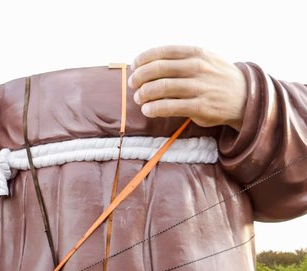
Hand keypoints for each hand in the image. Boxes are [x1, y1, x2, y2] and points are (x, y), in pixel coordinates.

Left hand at [129, 45, 246, 130]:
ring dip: (143, 94)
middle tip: (133, 85)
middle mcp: (198, 67)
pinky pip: (170, 107)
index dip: (142, 59)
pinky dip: (154, 108)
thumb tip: (145, 64)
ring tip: (139, 98)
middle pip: (157, 70)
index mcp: (196, 53)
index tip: (134, 66)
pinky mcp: (201, 106)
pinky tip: (147, 110)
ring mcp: (200, 87)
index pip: (162, 52)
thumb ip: (180, 59)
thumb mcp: (204, 59)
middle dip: (139, 77)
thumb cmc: (216, 78)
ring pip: (161, 88)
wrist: (245, 97)